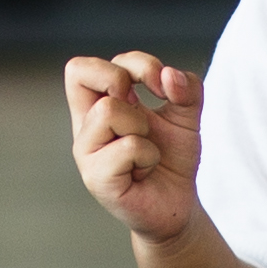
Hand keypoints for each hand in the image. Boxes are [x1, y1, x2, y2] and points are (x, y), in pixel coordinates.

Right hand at [66, 52, 206, 245]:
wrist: (178, 205)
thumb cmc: (172, 158)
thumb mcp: (186, 114)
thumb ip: (187, 88)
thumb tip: (169, 75)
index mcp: (97, 106)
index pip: (86, 65)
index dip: (129, 63)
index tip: (158, 85)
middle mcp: (85, 126)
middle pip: (79, 71)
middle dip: (125, 79)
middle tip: (143, 109)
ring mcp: (87, 153)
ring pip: (108, 109)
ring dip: (142, 128)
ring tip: (145, 152)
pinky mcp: (97, 178)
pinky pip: (127, 147)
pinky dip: (149, 156)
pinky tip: (144, 172)